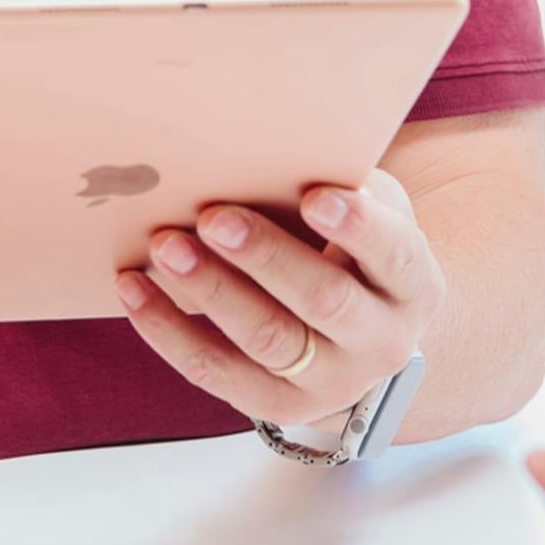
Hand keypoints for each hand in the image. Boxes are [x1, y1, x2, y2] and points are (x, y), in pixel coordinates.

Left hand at [113, 167, 441, 430]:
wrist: (364, 330)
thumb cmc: (351, 245)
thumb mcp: (364, 208)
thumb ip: (333, 180)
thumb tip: (266, 138)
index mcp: (411, 283)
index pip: (393, 254)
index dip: (358, 227)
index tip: (315, 195)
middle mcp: (382, 343)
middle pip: (323, 301)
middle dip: (265, 256)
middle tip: (212, 215)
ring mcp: (332, 383)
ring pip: (267, 340)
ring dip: (210, 290)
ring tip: (164, 245)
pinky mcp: (278, 405)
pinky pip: (216, 371)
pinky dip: (169, 329)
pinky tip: (133, 286)